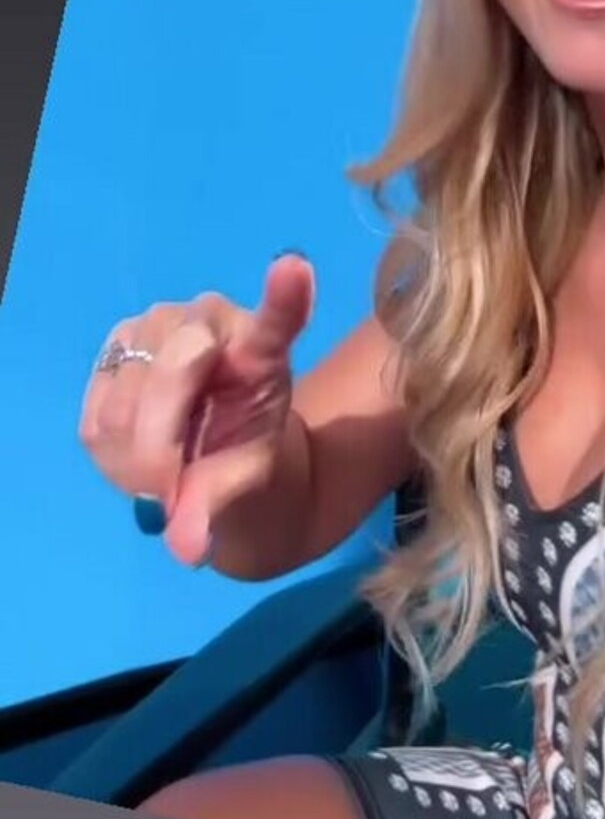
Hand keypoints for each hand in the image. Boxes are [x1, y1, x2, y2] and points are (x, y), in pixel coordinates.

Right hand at [79, 255, 314, 565]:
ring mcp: (154, 325)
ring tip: (164, 476)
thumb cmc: (243, 452)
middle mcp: (207, 317)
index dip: (284, 297)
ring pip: (125, 401)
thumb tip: (186, 549)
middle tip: (171, 489)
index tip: (293, 270)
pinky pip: (97, 414)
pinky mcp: (114, 351)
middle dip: (163, 444)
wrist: (210, 447)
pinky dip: (111, 453)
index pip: (275, 318)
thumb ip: (217, 503)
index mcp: (260, 343)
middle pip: (174, 368)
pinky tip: (136, 459)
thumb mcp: (248, 480)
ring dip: (135, 457)